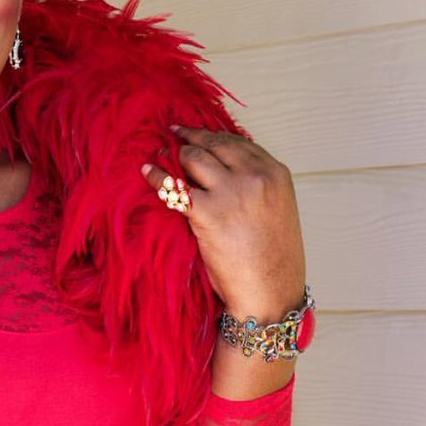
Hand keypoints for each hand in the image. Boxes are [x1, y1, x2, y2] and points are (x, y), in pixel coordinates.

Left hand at [141, 125, 306, 318]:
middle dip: (191, 138)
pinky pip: (174, 187)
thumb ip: (258, 187)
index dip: (213, 137)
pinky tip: (147, 171)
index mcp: (275, 174)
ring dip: (175, 154)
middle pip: (214, 146)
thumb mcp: (278, 210)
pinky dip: (157, 176)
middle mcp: (254, 177)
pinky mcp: (206, 212)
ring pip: (194, 159)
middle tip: (175, 135)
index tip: (198, 133)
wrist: (270, 291)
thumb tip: (230, 172)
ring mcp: (230, 192)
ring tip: (161, 153)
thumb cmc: (274, 260)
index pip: (238, 143)